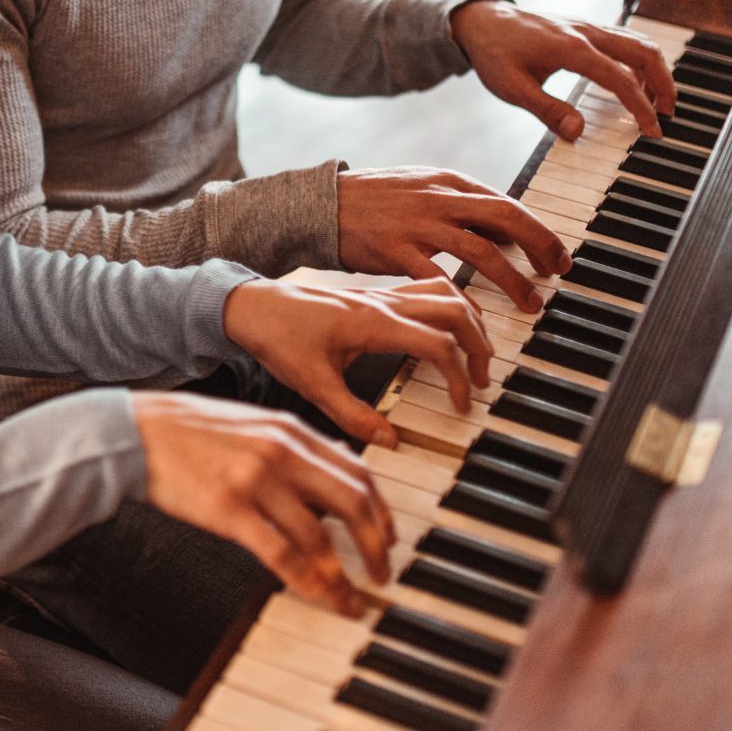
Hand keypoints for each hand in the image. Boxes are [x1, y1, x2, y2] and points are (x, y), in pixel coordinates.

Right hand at [134, 391, 393, 615]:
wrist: (136, 431)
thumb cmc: (191, 431)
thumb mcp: (253, 424)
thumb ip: (294, 447)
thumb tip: (336, 476)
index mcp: (290, 430)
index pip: (357, 471)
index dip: (381, 510)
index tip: (389, 537)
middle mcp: (280, 452)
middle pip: (352, 502)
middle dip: (376, 544)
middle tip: (383, 572)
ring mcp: (255, 481)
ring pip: (319, 537)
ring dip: (343, 575)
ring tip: (351, 598)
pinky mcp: (229, 510)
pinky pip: (282, 554)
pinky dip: (308, 582)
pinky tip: (318, 597)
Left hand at [221, 276, 492, 445]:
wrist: (251, 306)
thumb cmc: (278, 340)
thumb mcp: (312, 385)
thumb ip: (354, 415)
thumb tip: (391, 442)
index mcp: (372, 323)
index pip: (437, 343)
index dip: (457, 376)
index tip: (460, 405)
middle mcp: (383, 302)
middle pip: (456, 310)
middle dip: (479, 345)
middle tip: (480, 380)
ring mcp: (381, 294)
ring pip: (447, 293)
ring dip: (471, 321)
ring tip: (476, 356)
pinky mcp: (376, 294)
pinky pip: (428, 289)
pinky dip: (451, 306)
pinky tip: (451, 330)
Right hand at [337, 166, 570, 310]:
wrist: (322, 205)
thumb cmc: (374, 200)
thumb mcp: (421, 189)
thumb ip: (461, 206)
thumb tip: (503, 231)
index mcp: (448, 182)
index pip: (507, 203)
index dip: (539, 231)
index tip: (557, 256)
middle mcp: (439, 199)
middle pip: (506, 219)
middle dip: (539, 247)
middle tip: (556, 272)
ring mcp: (418, 224)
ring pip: (482, 251)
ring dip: (512, 280)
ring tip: (529, 303)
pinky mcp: (396, 250)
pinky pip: (439, 277)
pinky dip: (463, 299)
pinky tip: (477, 319)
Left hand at [449, 0, 675, 140]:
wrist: (482, 20)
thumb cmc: (494, 54)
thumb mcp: (512, 88)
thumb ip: (546, 110)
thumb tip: (578, 132)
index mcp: (571, 48)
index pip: (620, 79)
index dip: (641, 107)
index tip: (653, 131)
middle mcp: (586, 32)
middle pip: (644, 51)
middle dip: (664, 83)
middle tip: (669, 114)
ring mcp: (588, 27)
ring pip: (638, 43)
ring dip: (655, 70)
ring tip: (658, 102)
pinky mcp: (586, 28)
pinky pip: (625, 40)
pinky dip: (640, 61)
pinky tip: (634, 82)